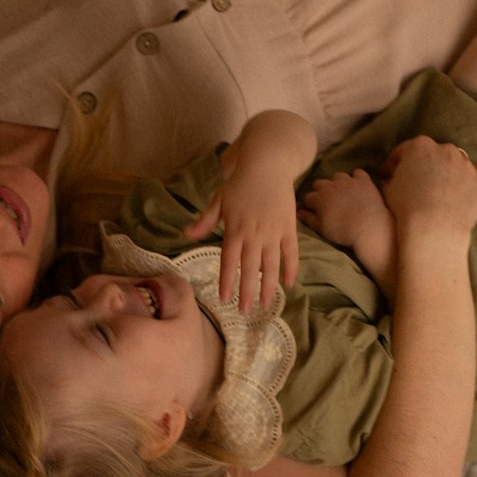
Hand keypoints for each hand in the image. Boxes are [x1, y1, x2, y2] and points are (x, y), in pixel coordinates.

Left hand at [185, 162, 298, 313]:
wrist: (268, 164)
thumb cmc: (240, 183)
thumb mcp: (219, 200)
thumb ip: (205, 221)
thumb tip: (186, 234)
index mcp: (235, 228)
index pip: (229, 260)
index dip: (227, 280)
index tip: (225, 298)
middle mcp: (254, 233)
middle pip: (250, 268)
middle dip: (246, 291)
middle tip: (244, 312)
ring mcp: (274, 231)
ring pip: (271, 264)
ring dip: (268, 286)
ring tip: (265, 304)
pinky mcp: (289, 227)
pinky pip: (291, 252)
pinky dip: (291, 268)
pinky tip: (288, 284)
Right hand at [380, 135, 476, 240]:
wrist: (434, 229)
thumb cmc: (406, 208)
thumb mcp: (388, 189)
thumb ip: (393, 178)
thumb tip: (394, 179)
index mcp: (420, 146)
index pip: (403, 151)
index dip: (394, 164)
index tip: (387, 175)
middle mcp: (446, 149)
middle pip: (433, 154)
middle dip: (424, 166)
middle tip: (416, 184)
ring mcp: (466, 165)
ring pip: (456, 163)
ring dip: (447, 173)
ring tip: (439, 193)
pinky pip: (474, 178)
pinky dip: (466, 183)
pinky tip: (457, 196)